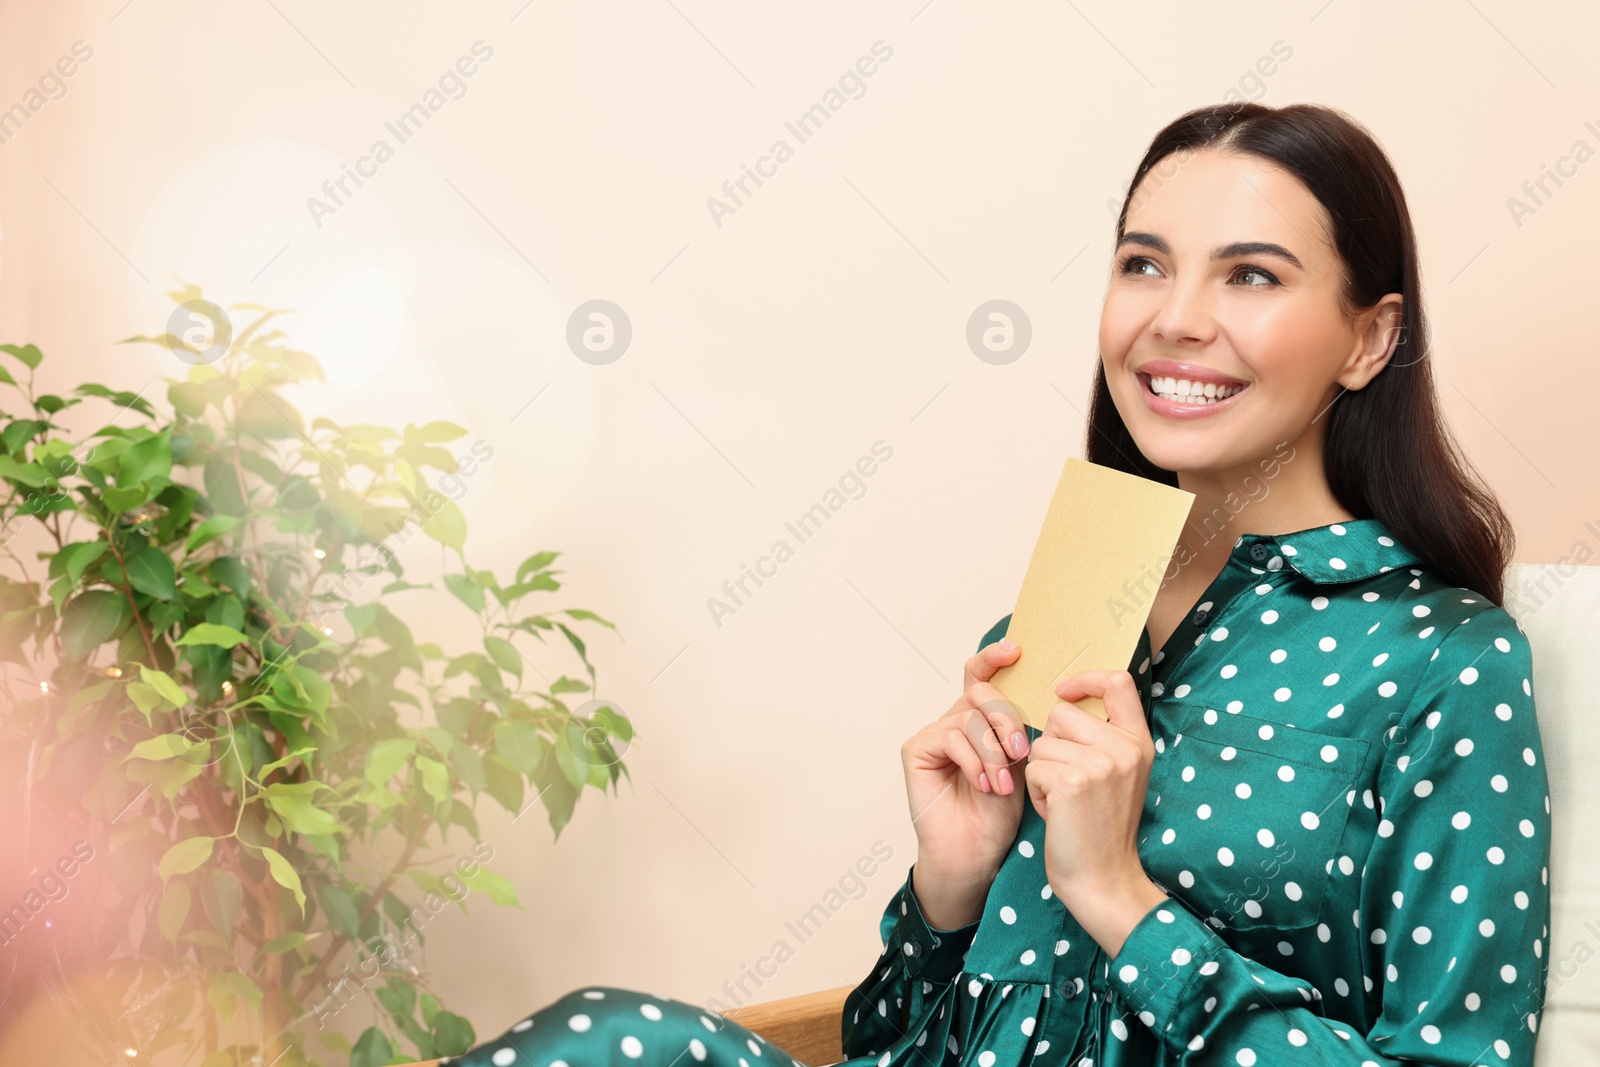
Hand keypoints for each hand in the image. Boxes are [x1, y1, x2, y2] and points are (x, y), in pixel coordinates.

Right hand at [901, 640, 1030, 926]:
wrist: (975, 855)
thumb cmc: (1000, 816)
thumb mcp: (1023, 766)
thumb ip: (1027, 731)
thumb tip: (1053, 698)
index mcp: (982, 720)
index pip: (984, 675)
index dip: (996, 656)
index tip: (1018, 650)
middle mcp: (955, 720)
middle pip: (981, 692)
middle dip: (1007, 717)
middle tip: (1023, 750)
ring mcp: (933, 734)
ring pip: (969, 717)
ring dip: (994, 751)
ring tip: (1005, 784)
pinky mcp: (916, 750)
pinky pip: (950, 737)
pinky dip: (973, 761)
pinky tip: (984, 786)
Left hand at [1026, 669, 1166, 953]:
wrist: (1104, 880)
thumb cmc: (1101, 829)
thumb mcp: (1118, 776)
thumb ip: (1103, 739)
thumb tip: (1063, 701)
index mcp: (1139, 742)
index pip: (1118, 681)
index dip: (1086, 678)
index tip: (1064, 691)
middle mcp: (1125, 748)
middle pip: (1061, 713)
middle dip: (1051, 745)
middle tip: (1067, 782)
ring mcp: (1101, 763)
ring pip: (1041, 742)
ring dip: (1041, 772)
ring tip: (1063, 801)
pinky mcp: (1072, 781)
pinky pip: (1032, 768)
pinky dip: (1035, 792)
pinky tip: (1055, 813)